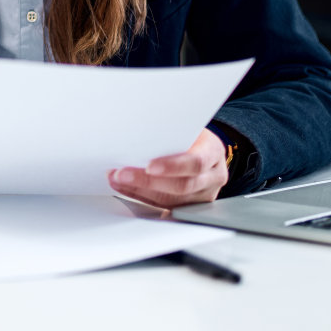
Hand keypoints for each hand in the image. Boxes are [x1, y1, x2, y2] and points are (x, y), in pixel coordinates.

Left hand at [107, 129, 228, 208]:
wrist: (206, 146)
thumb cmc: (193, 133)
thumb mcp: (187, 125)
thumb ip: (169, 132)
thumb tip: (135, 133)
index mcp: (213, 152)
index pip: (196, 162)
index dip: (173, 167)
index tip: (149, 166)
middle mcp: (212, 177)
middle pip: (181, 186)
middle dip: (147, 181)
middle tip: (122, 174)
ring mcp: (204, 194)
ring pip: (171, 200)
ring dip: (139, 190)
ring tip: (117, 179)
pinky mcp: (190, 205)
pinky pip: (164, 205)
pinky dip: (141, 196)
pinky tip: (126, 187)